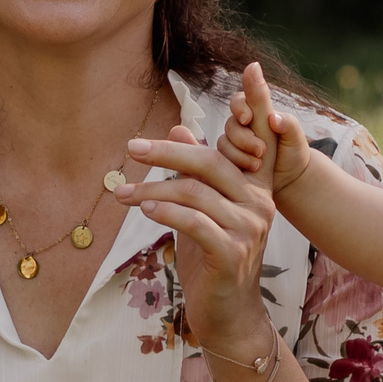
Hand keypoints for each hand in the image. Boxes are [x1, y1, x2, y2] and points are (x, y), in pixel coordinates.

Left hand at [116, 105, 281, 367]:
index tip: (250, 67)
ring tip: (124, 194)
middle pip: (211, 162)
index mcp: (255, 187)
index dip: (258, 103)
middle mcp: (259, 203)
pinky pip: (195, 223)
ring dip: (153, 190)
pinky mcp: (232, 255)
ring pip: (195, 193)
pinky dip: (167, 213)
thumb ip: (195, 173)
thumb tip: (179, 131)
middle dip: (167, 152)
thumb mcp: (200, 211)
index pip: (257, 139)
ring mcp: (249, 230)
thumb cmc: (211, 259)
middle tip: (131, 148)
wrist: (227, 314)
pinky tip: (146, 210)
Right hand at [224, 62, 314, 194]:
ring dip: (240, 154)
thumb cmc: (292, 152)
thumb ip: (288, 122)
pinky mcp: (229, 159)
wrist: (289, 177)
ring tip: (258, 164)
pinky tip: (250, 169)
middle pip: (230, 125)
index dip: (239, 107)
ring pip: (224, 143)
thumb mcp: (295, 137)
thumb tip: (273, 117)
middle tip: (261, 150)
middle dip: (243, 138)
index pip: (239, 101)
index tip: (247, 119)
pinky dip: (236, 164)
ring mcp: (233, 143)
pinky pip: (222, 159)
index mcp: (257, 113)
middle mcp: (242, 126)